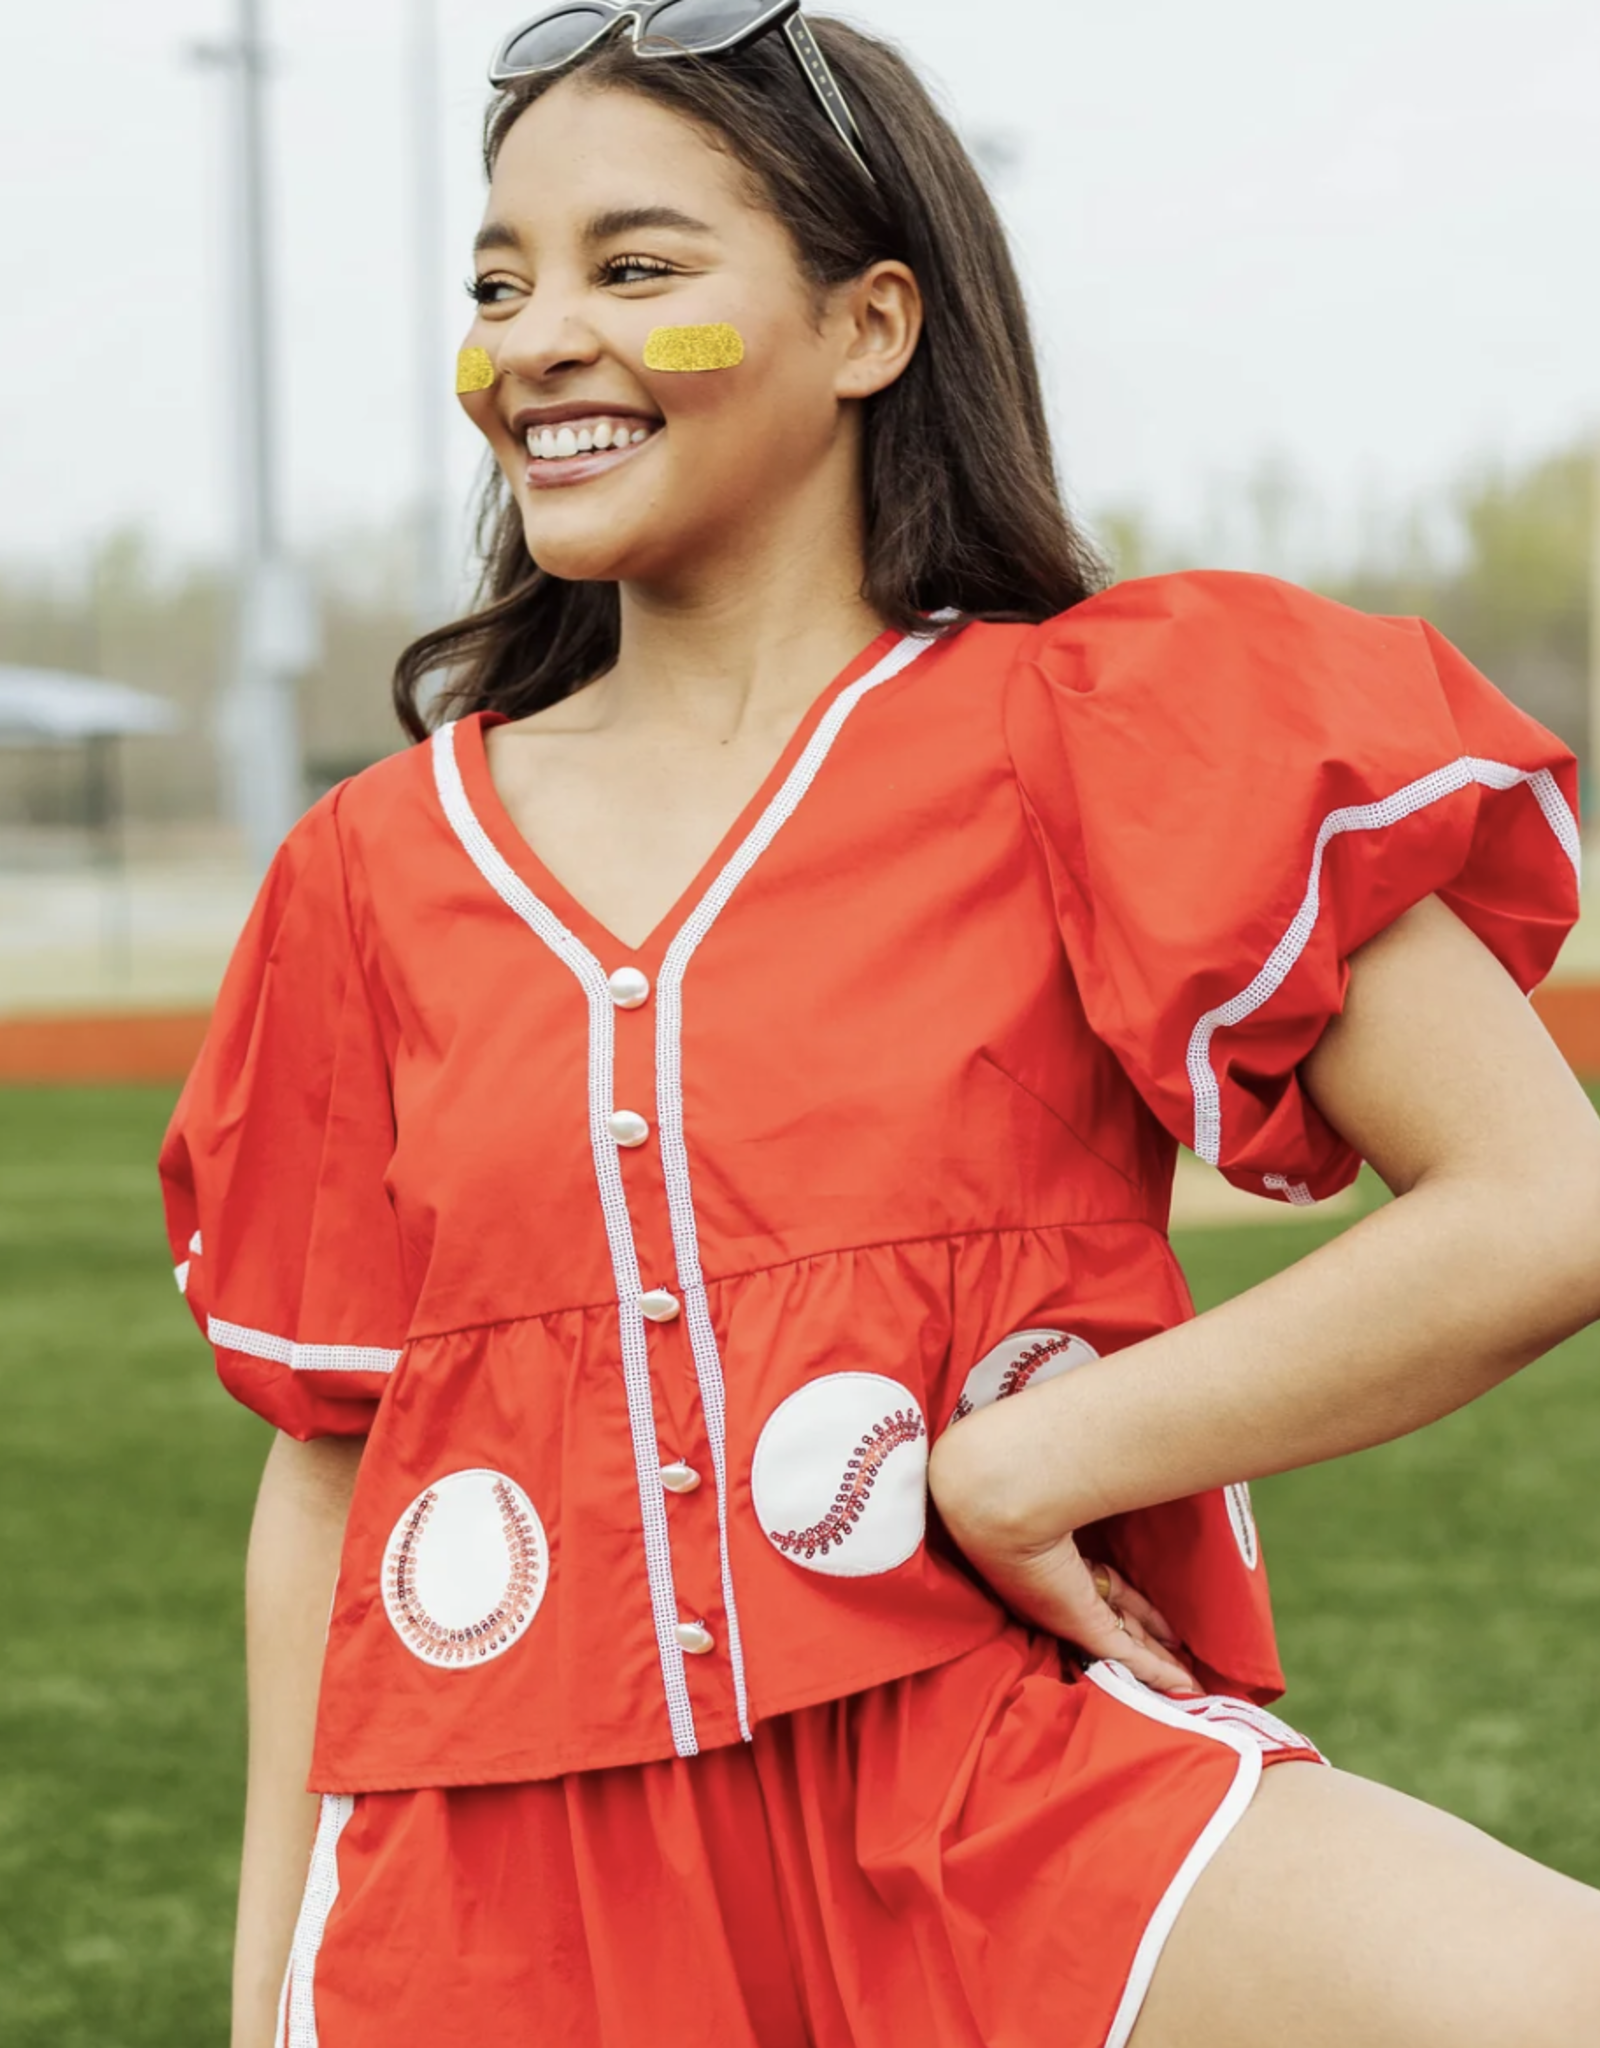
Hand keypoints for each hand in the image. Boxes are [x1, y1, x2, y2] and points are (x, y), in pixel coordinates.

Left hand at [928, 1413, 1200, 1694]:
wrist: (996, 1490)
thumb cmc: (1020, 1467)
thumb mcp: (1063, 1471)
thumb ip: (1094, 1463)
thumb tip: (1121, 1423)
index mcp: (1050, 1550)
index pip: (1101, 1579)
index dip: (1130, 1596)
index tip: (1153, 1607)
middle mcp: (1058, 1584)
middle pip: (1115, 1615)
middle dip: (1147, 1635)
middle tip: (1178, 1650)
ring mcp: (1070, 1606)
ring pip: (1124, 1642)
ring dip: (1156, 1660)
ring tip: (1187, 1678)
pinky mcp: (1081, 1623)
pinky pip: (1127, 1656)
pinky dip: (1155, 1673)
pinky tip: (1183, 1686)